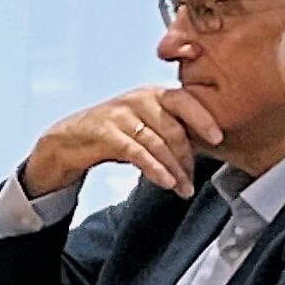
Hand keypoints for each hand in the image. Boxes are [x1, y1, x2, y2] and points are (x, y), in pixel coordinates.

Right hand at [18, 85, 229, 198]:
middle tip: (192, 182)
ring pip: (158, 143)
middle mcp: (138, 99)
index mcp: (152, 94)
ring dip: (174, 170)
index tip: (218, 138)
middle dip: (187, 159)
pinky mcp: (105, 132)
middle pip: (174, 128)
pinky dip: (154, 168)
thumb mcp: (144, 124)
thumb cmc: (111, 134)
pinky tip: (165, 182)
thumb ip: (170, 129)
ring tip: (182, 189)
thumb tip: (205, 147)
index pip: (185, 100)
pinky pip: (137, 152)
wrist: (66, 140)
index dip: (203, 118)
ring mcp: (121, 114)